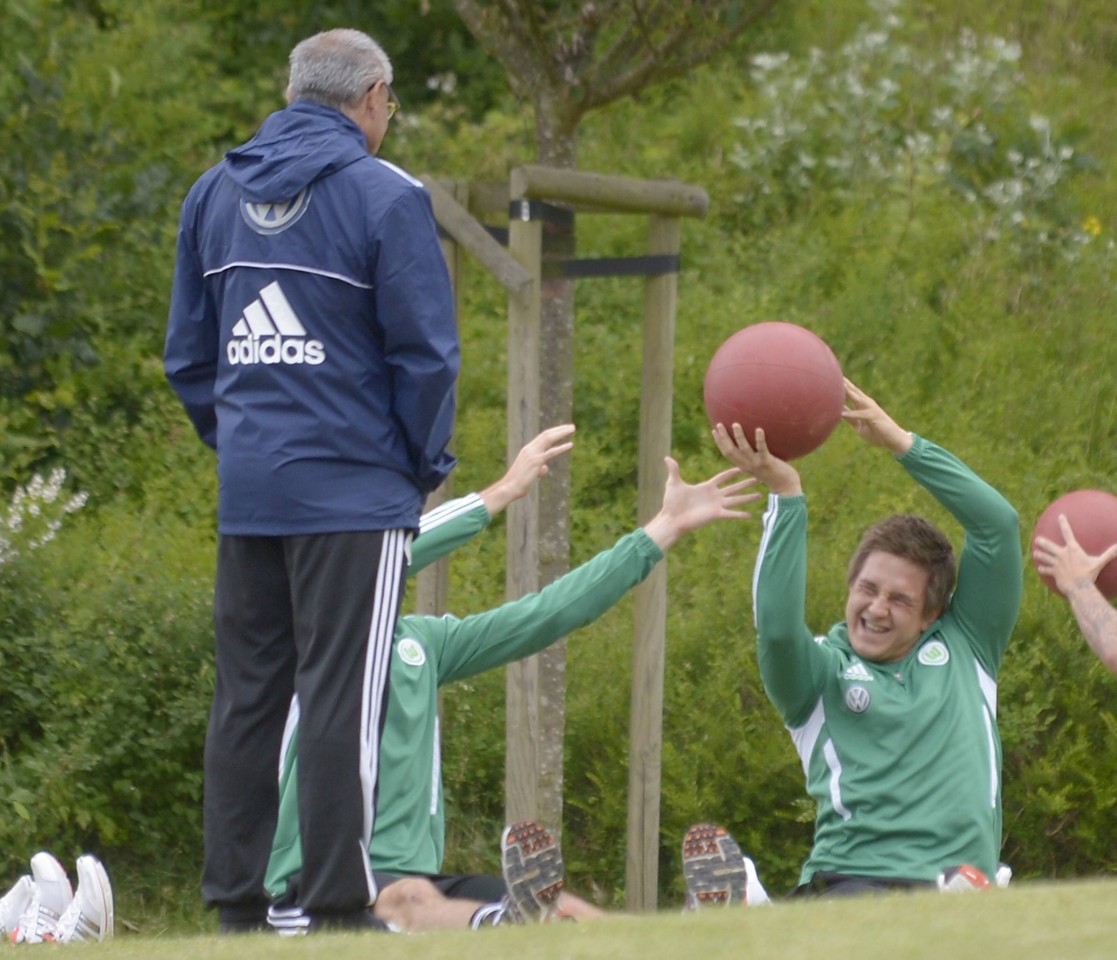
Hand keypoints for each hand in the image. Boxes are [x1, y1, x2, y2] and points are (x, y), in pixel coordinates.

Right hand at [479, 424, 575, 516]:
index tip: (564, 430)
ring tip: (573, 429)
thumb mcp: (530, 473)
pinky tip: (570, 444)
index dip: (553, 432)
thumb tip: (545, 468)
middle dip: (560, 429)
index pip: (542, 437)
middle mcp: (530, 449)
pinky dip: (561, 447)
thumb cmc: (519, 483)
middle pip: (546, 434)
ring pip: (549, 438)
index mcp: (527, 450)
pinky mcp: (536, 461)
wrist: (510, 488)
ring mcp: (533, 454)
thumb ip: (538, 468)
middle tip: (572, 427)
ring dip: (562, 433)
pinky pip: (551, 452)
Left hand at [643, 456, 761, 550]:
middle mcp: (714, 495)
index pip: (722, 477)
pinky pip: (730, 514)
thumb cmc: (671, 502)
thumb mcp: (673, 483)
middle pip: (734, 487)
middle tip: (758, 478)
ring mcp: (716, 505)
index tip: (742, 466)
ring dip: (748, 497)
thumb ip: (674, 470)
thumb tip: (667, 458)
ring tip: (761, 494)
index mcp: (706, 487)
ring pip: (736, 499)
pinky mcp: (715, 514)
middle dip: (746, 483)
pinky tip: (749, 515)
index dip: (731, 472)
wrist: (671, 518)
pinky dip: (739, 514)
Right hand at [711, 422, 801, 496]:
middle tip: (719, 424)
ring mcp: (756, 464)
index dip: (719, 442)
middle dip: (723, 438)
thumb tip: (758, 439)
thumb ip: (757, 455)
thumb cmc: (776, 474)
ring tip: (735, 424)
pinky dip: (760, 439)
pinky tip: (759, 429)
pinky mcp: (767, 463)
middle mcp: (747, 465)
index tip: (714, 431)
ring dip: (739, 437)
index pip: (727, 453)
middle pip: (730, 451)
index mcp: (743, 465)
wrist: (785, 488)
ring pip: (744, 449)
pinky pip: (762, 449)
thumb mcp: (762, 464)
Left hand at [840, 379, 912, 454]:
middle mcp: (867, 404)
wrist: (893, 439)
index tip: (833, 378)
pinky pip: (860, 414)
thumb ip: (851, 419)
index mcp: (863, 405)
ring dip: (848, 392)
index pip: (851, 393)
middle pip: (854, 391)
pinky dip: (851, 413)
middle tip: (835, 374)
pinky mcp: (873, 416)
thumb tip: (840, 414)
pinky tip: (842, 414)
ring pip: (857, 398)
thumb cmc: (877, 432)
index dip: (842, 386)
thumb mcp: (859, 425)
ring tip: (838, 385)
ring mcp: (871, 409)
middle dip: (845, 383)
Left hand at [1033, 514, 1116, 597]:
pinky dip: (1044, 569)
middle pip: (1049, 546)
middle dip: (1042, 542)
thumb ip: (1109, 554)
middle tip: (1037, 539)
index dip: (1063, 523)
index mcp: (1072, 549)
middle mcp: (1062, 554)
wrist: (1079, 587)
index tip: (1060, 516)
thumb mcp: (1099, 563)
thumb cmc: (1089, 574)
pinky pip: (1047, 570)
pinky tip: (1040, 569)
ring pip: (1045, 557)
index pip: (1067, 532)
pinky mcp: (1054, 572)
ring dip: (1040, 555)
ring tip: (1036, 553)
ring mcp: (1056, 563)